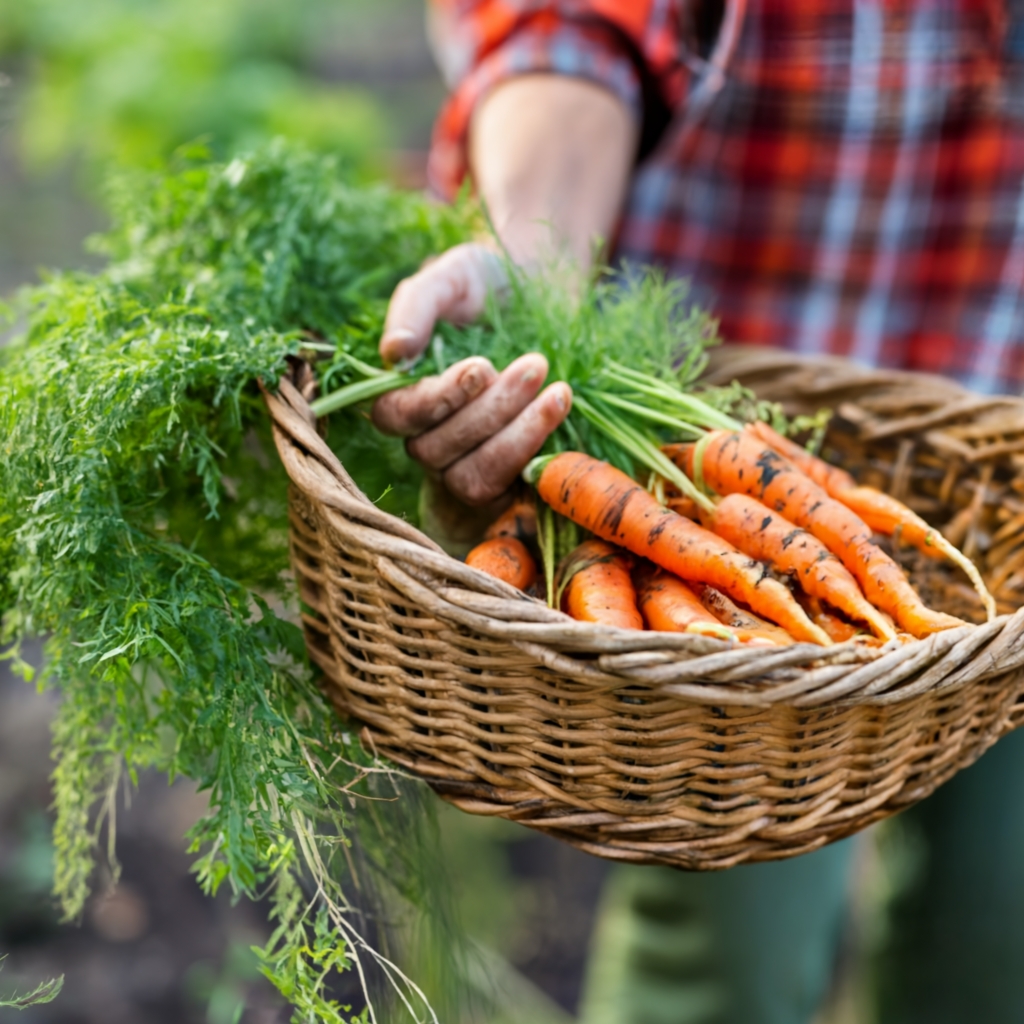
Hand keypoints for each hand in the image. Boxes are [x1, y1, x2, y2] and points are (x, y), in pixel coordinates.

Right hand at [372, 243, 571, 506]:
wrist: (545, 290)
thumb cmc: (488, 283)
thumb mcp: (453, 277)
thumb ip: (417, 306)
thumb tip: (395, 352)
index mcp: (402, 391)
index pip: (394, 417)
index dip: (435, 401)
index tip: (481, 367)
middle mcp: (427, 434)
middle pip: (435, 451)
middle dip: (489, 412)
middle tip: (535, 365)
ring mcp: (466, 461)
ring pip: (473, 477)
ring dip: (516, 438)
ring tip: (558, 392)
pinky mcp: (506, 475)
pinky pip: (509, 488)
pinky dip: (535, 455)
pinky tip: (559, 410)